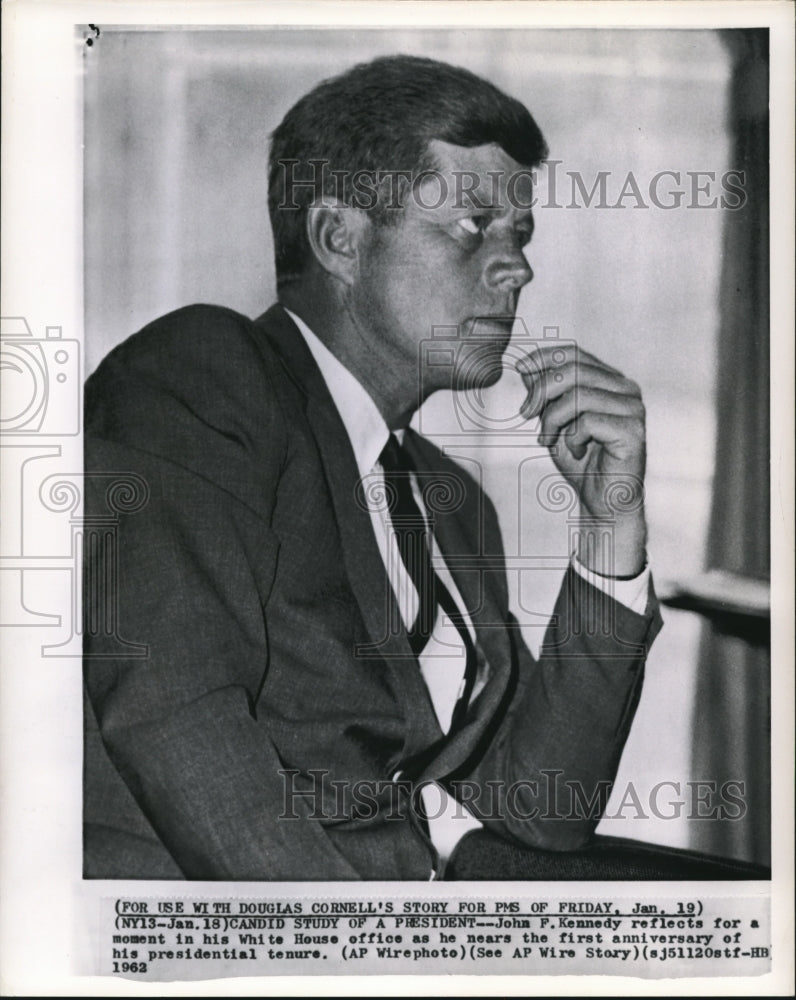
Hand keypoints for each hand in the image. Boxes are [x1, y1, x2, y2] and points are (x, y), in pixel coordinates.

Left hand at [516, 343, 647, 576]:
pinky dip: (572, 438)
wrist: (601, 500)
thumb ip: (545, 394)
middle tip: (526, 414)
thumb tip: (527, 367)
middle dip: (541, 391)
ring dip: (553, 419)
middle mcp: (625, 388)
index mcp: (609, 381)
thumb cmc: (581, 462)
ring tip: (549, 440)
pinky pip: (589, 421)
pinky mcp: (634, 429)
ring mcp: (633, 407)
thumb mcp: (554, 421)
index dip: (543, 356)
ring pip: (578, 394)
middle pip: (573, 370)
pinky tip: (577, 451)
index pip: (574, 353)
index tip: (520, 368)